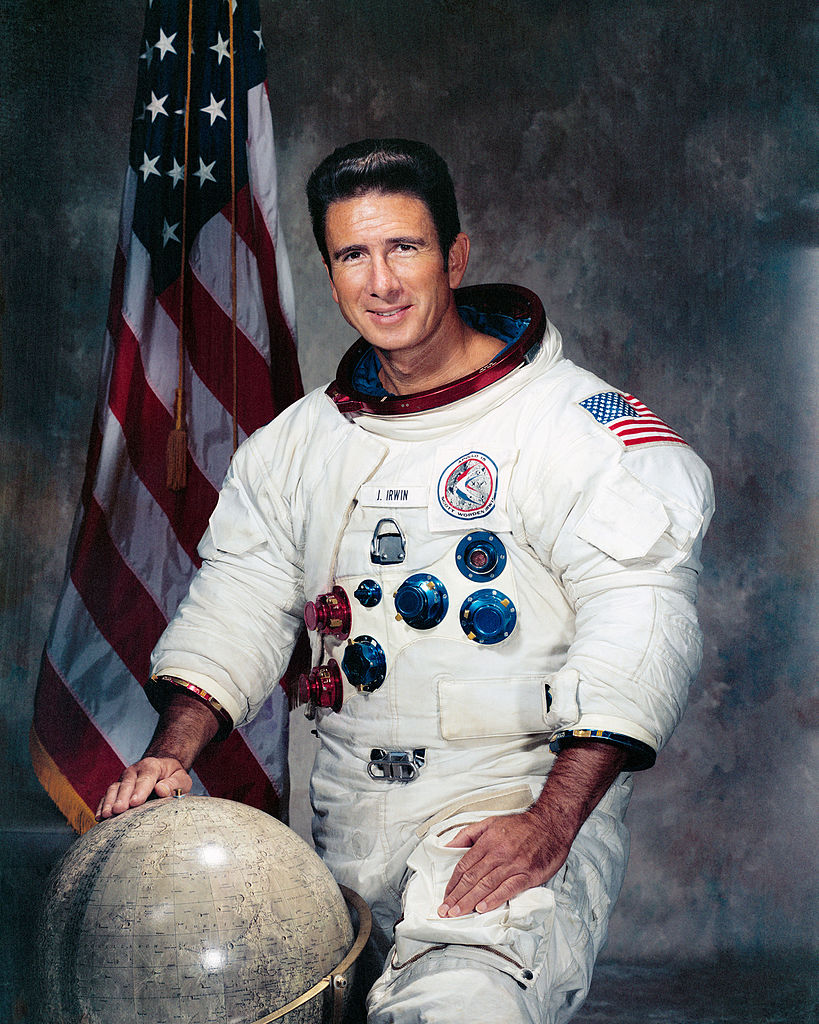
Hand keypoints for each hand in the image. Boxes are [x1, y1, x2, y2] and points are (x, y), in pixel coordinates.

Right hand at [95, 756, 191, 819]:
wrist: (162, 768)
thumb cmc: (172, 776)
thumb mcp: (180, 777)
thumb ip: (173, 784)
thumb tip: (161, 790)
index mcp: (151, 766)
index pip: (145, 778)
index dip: (140, 790)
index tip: (135, 802)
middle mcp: (134, 771)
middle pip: (126, 784)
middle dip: (122, 797)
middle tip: (119, 811)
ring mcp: (123, 779)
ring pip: (114, 789)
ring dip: (109, 802)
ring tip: (107, 815)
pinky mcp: (117, 788)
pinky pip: (107, 796)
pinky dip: (102, 806)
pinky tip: (100, 817)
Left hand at [437, 806, 569, 917]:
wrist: (551, 824)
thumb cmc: (520, 826)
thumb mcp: (490, 823)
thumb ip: (467, 834)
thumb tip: (447, 846)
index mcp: (487, 842)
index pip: (464, 866)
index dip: (452, 883)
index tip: (445, 896)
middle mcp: (498, 853)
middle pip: (472, 878)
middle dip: (456, 896)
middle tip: (444, 911)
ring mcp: (513, 864)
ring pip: (486, 885)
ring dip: (469, 901)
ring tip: (457, 913)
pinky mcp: (528, 874)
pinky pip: (508, 889)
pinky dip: (494, 899)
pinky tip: (482, 908)